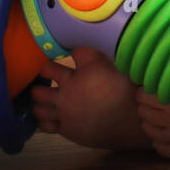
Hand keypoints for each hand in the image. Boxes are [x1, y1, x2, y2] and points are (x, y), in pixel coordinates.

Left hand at [30, 48, 147, 150]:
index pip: (47, 67)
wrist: (131, 120)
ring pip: (39, 110)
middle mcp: (65, 97)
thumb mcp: (105, 63)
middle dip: (38, 86)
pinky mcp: (68, 130)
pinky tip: (49, 115)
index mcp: (73, 77)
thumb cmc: (121, 88)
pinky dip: (44, 120)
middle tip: (41, 82)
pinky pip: (46, 126)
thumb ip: (87, 52)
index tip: (46, 63)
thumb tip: (76, 39)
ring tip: (42, 99)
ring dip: (39, 103)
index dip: (44, 64)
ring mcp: (65, 115)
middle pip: (38, 91)